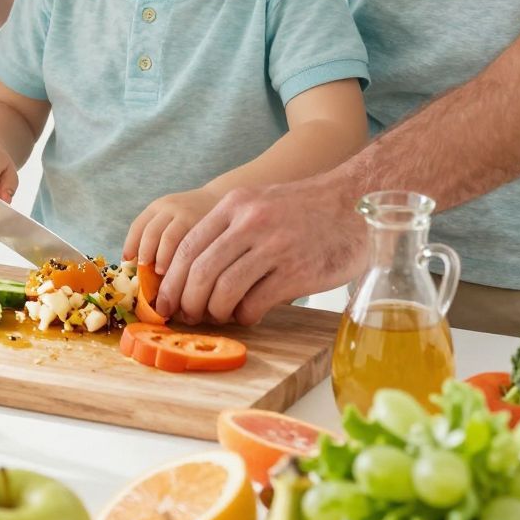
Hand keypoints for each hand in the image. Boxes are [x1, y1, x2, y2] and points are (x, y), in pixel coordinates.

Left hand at [123, 188, 217, 280]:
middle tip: (144, 272)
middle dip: (145, 254)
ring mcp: (187, 215)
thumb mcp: (170, 217)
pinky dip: (180, 259)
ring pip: (168, 239)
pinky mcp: (203, 223)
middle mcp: (170, 208)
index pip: (138, 226)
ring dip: (161, 258)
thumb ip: (156, 236)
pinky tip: (181, 270)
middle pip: (150, 233)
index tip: (127, 261)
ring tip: (161, 273)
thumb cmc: (191, 217)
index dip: (130, 245)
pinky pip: (188, 244)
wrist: (220, 199)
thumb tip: (138, 267)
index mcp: (157, 207)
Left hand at [156, 176, 368, 326]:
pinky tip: (249, 314)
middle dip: (186, 302)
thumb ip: (227, 230)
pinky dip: (245, 316)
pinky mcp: (297, 272)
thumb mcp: (259, 204)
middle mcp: (252, 223)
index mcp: (236, 205)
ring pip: (223, 291)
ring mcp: (275, 247)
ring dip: (214, 312)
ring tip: (218, 316)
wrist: (354, 203)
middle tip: (187, 317)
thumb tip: (190, 273)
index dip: (171, 280)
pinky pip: (255, 303)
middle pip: (200, 272)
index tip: (165, 300)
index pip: (187, 246)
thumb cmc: (303, 210)